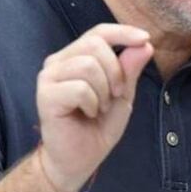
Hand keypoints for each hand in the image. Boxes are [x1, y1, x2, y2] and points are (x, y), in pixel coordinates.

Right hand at [35, 24, 153, 191]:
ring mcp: (49, 77)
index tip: (145, 38)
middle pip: (95, 45)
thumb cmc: (97, 126)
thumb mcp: (122, 95)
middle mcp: (58, 62)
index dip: (122, 32)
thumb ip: (130, 70)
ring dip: (104, 91)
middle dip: (115, 71)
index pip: (99, 32)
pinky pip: (80, 88)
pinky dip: (92, 103)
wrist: (78, 160)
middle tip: (114, 96)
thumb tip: (144, 44)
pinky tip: (87, 114)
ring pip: (88, 65)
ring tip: (99, 108)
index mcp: (76, 57)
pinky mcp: (45, 95)